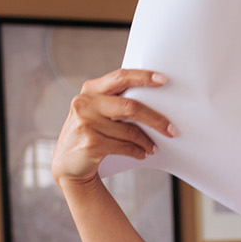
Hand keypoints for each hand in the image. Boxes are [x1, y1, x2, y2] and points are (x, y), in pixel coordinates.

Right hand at [51, 68, 177, 187]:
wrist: (68, 164)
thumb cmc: (91, 134)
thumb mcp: (97, 113)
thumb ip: (116, 102)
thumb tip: (156, 104)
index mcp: (91, 89)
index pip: (121, 76)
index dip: (143, 77)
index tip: (164, 80)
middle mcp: (85, 103)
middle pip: (130, 107)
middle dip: (156, 119)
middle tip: (172, 130)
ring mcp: (85, 123)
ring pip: (129, 131)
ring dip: (147, 142)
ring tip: (154, 147)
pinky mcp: (90, 144)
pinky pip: (124, 147)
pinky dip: (137, 152)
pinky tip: (143, 154)